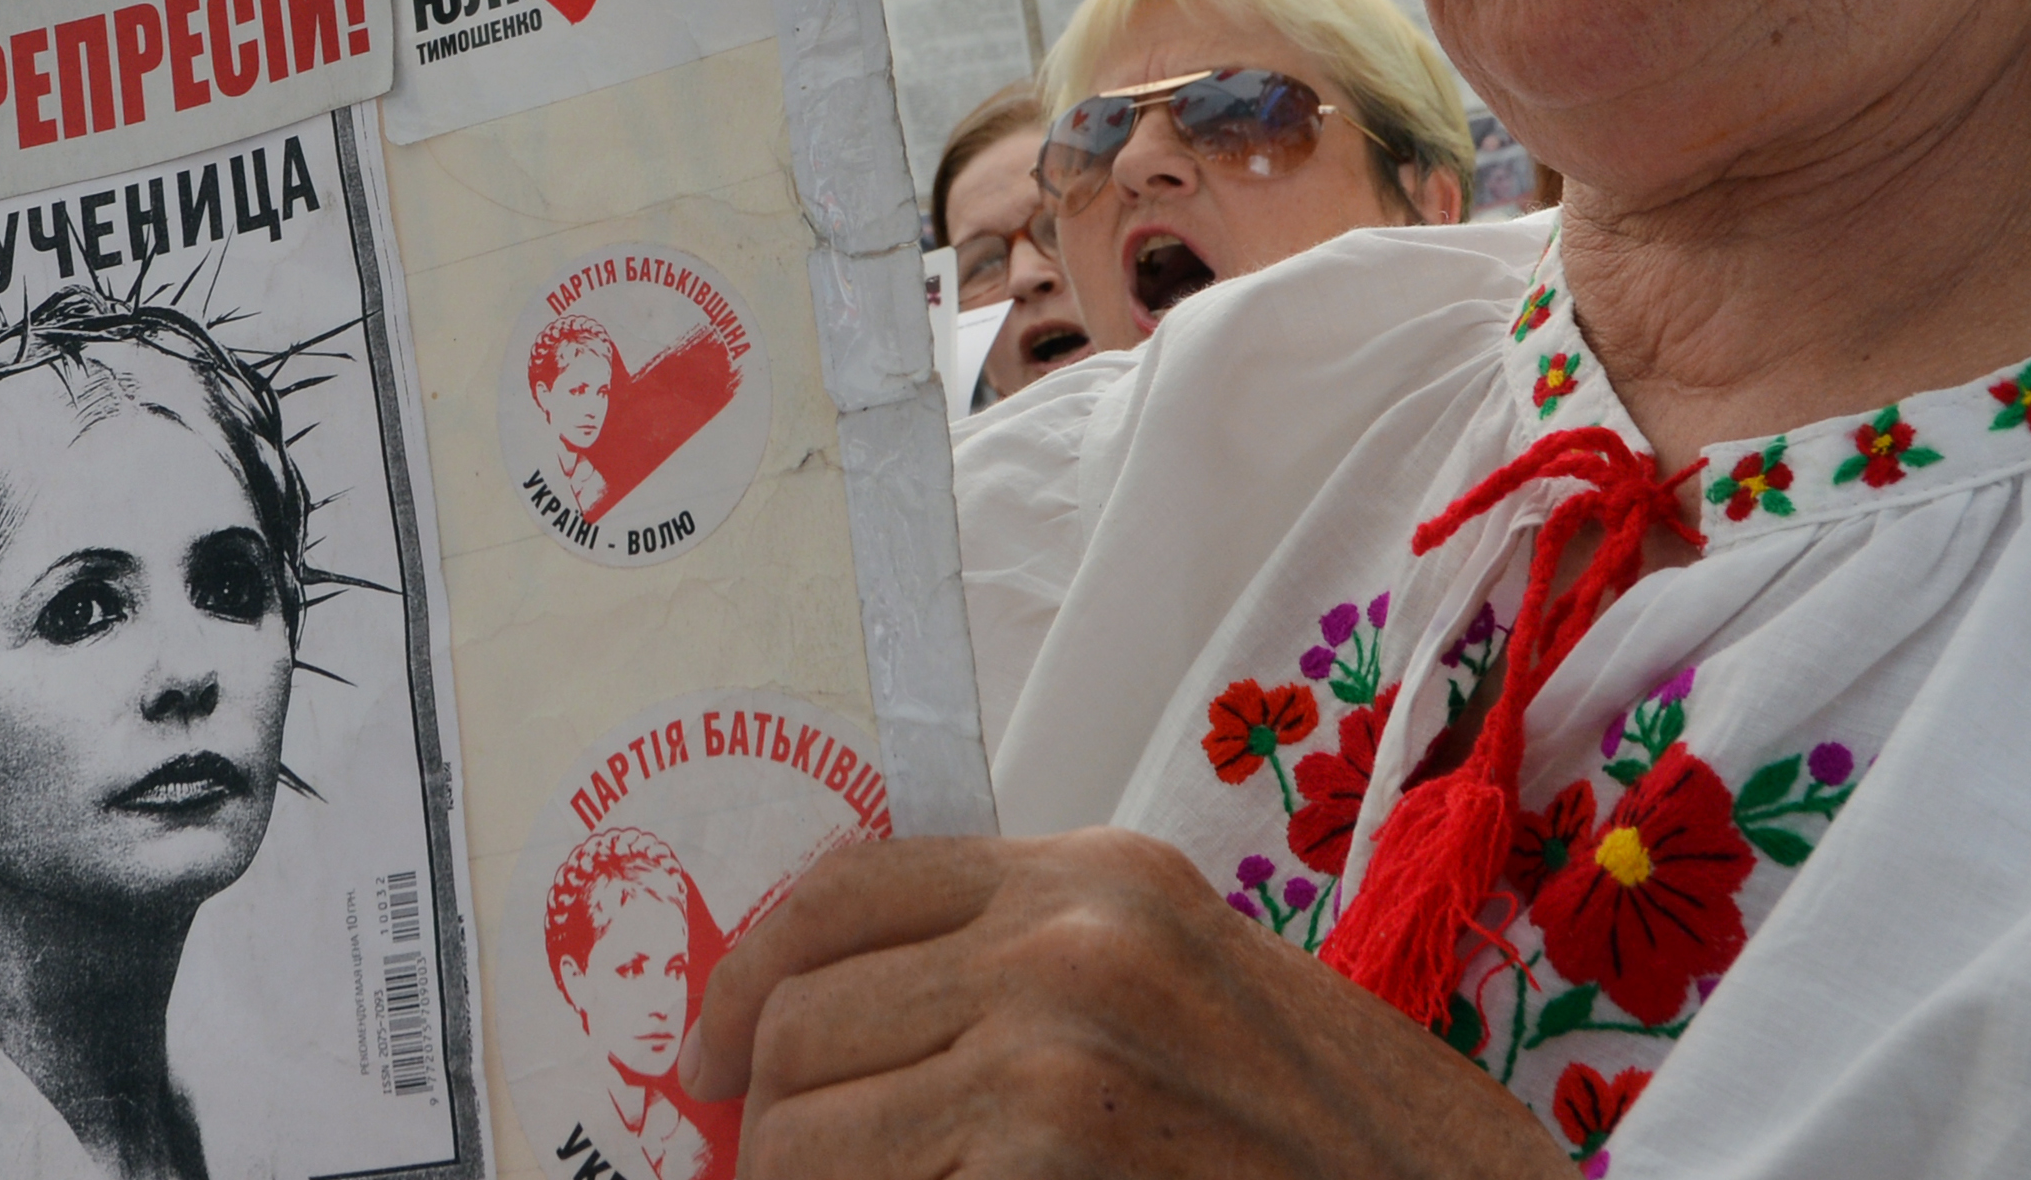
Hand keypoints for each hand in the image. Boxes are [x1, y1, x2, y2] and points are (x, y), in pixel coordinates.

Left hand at [679, 830, 1568, 1179]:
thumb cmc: (1324, 1129)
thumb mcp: (1182, 987)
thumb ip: (1029, 970)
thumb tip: (828, 1022)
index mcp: (1098, 879)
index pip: (846, 889)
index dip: (745, 977)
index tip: (706, 1058)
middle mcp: (1064, 950)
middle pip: (794, 1024)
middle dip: (772, 1121)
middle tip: (803, 1174)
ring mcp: (1049, 1069)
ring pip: (799, 1142)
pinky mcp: (1040, 1172)